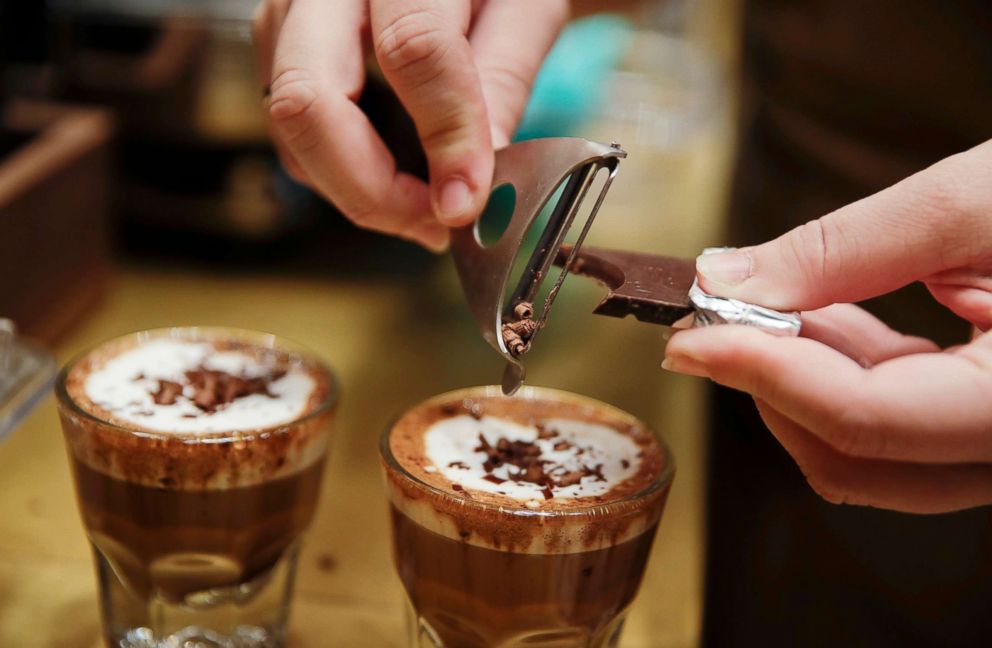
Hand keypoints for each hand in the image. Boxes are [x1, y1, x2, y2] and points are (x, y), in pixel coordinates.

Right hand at [252, 0, 567, 250]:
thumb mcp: (523, 8)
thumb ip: (504, 80)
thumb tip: (477, 182)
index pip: (412, 49)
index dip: (444, 137)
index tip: (467, 202)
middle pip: (309, 100)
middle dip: (371, 189)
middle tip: (432, 227)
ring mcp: (286, 18)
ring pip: (293, 130)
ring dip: (358, 190)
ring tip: (425, 209)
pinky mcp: (277, 53)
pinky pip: (294, 136)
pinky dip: (344, 174)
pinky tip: (396, 181)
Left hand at [664, 139, 991, 512]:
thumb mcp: (977, 202)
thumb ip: (846, 248)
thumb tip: (731, 279)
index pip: (864, 420)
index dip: (760, 373)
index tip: (689, 334)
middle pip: (854, 456)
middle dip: (771, 382)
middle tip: (720, 314)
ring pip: (867, 450)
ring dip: (801, 378)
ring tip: (782, 299)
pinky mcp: (983, 422)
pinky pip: (894, 423)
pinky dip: (841, 371)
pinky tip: (829, 314)